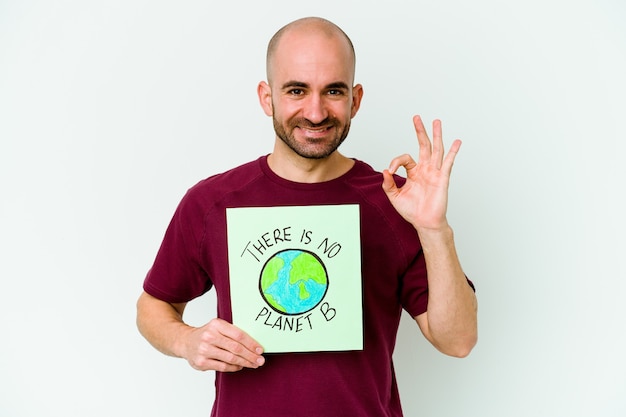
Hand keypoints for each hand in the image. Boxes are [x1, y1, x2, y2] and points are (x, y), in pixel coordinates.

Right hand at [181, 318, 264, 371]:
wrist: (185, 341)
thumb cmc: (207, 334)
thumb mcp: (218, 327)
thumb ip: (232, 333)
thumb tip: (253, 344)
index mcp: (216, 324)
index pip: (238, 334)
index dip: (251, 343)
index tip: (260, 350)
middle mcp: (209, 336)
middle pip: (236, 348)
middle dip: (251, 355)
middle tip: (260, 360)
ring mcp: (204, 350)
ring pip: (230, 358)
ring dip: (245, 363)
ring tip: (253, 364)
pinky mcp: (201, 362)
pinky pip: (223, 366)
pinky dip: (234, 367)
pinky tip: (240, 366)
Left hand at [382, 115, 460, 230]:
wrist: (424, 223)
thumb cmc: (412, 211)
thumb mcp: (394, 197)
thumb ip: (388, 184)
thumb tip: (385, 171)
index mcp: (414, 173)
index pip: (405, 158)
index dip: (396, 161)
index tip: (390, 170)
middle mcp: (425, 170)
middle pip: (423, 146)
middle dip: (420, 131)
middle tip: (417, 117)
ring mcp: (434, 173)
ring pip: (436, 150)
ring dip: (436, 135)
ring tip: (436, 122)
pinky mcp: (442, 179)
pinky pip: (448, 163)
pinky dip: (452, 152)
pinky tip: (456, 142)